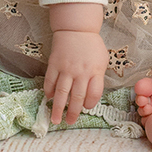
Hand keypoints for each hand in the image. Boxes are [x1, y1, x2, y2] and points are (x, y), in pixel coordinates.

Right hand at [44, 9, 108, 126]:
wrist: (76, 28)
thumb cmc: (92, 45)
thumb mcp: (102, 60)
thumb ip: (98, 77)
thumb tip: (92, 95)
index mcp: (95, 72)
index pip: (94, 94)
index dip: (90, 104)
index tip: (86, 107)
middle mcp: (81, 72)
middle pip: (77, 97)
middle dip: (73, 113)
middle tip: (69, 122)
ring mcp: (66, 68)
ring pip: (62, 92)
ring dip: (58, 108)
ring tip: (55, 119)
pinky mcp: (54, 64)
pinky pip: (50, 81)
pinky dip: (49, 91)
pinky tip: (49, 98)